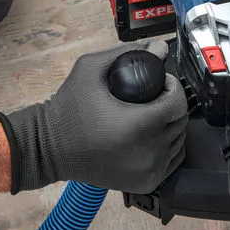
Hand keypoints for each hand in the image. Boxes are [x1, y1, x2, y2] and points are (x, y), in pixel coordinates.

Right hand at [0, 40, 187, 193]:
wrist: (49, 149)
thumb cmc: (68, 109)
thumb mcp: (90, 68)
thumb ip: (125, 52)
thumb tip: (157, 47)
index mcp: (139, 125)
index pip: (178, 102)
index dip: (172, 87)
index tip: (159, 82)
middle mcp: (149, 152)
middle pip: (180, 121)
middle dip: (171, 104)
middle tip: (153, 96)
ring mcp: (149, 170)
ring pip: (179, 141)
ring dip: (170, 124)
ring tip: (150, 115)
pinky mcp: (146, 182)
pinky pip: (172, 160)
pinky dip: (168, 146)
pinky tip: (150, 135)